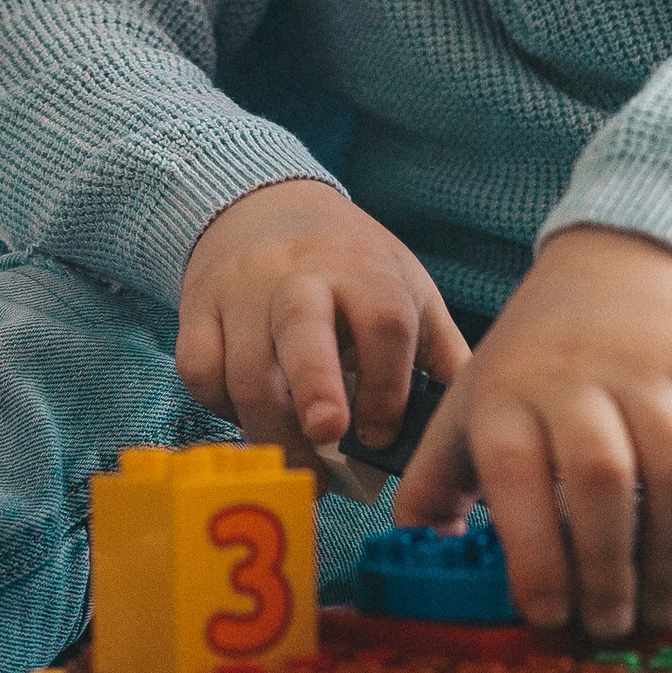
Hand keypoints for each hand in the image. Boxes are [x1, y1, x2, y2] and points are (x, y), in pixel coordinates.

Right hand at [177, 182, 469, 463]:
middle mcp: (298, 273)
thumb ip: (440, 352)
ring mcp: (241, 290)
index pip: (383, 322)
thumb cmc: (349, 264)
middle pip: (302, 325)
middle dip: (315, 386)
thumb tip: (474, 422)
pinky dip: (222, 409)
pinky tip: (252, 421)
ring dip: (272, 430)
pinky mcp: (197, 309)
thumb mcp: (406, 288)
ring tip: (301, 467)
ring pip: (245, 367)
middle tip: (327, 433)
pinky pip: (200, 370)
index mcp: (363, 269)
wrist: (264, 204)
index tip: (383, 435)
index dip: (388, 385)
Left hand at [394, 222, 671, 639]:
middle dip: (607, 568)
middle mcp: (580, 380)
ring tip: (657, 611)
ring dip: (670, 558)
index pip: (517, 472)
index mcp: (508, 392)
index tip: (546, 614)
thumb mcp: (472, 400)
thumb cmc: (537, 359)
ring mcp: (655, 377)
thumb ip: (438, 477)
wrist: (627, 267)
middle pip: (601, 479)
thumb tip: (417, 554)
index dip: (534, 550)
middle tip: (608, 628)